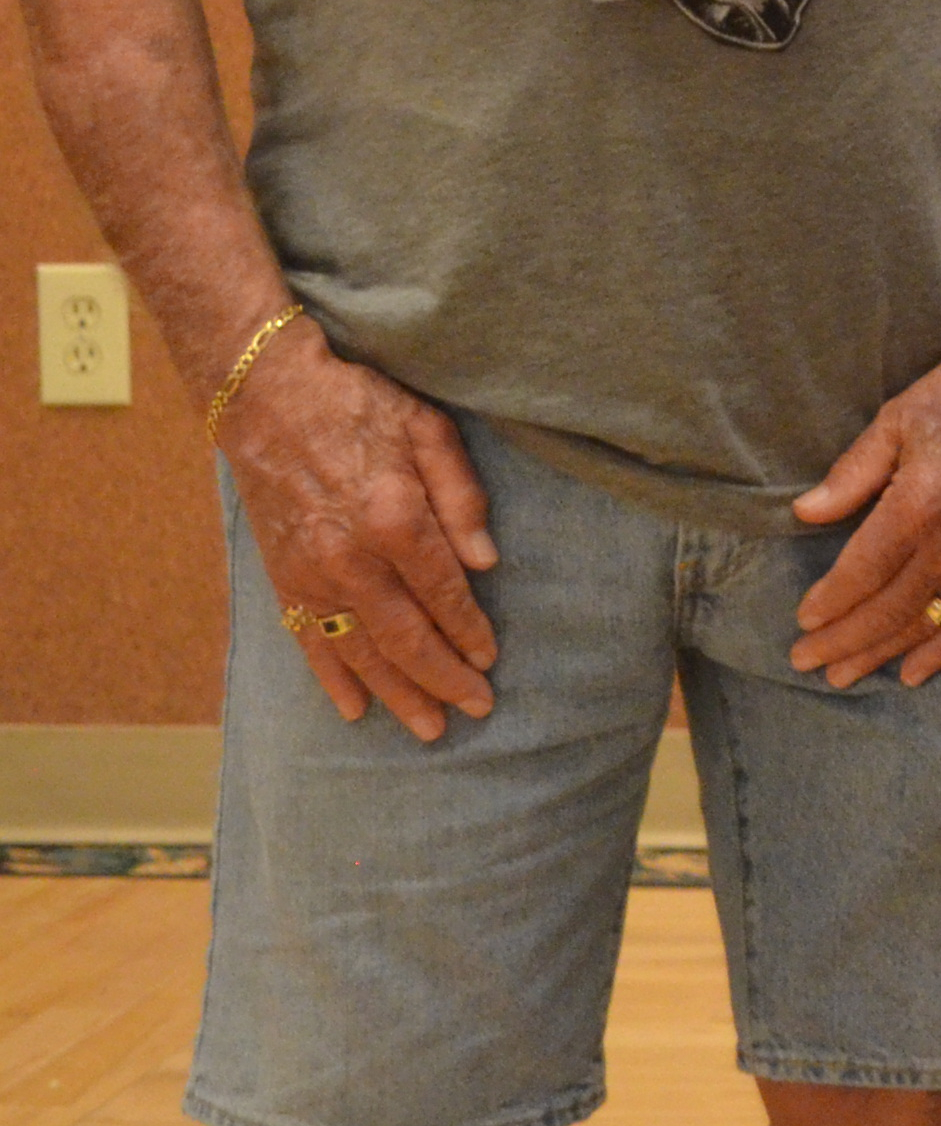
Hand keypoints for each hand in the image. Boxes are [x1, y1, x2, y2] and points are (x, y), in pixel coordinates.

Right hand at [221, 318, 501, 738]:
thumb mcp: (429, 429)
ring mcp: (311, 574)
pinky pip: (309, 642)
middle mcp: (350, 558)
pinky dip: (334, 680)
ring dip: (398, 694)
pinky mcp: (282, 580)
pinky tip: (356, 710)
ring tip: (429, 728)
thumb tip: (487, 561)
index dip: (471, 630)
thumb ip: (461, 498)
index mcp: (395, 519)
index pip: (445, 593)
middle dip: (444, 678)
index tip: (492, 659)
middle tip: (477, 709)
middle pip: (406, 636)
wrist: (264, 397)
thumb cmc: (358, 404)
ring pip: (360, 651)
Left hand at [788, 329, 940, 686]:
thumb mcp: (897, 419)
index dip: (827, 604)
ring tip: (843, 675)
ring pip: (924, 624)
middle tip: (805, 660)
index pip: (859, 575)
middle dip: (841, 641)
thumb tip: (806, 513)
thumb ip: (851, 473)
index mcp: (918, 507)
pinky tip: (913, 672)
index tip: (801, 621)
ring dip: (880, 653)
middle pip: (886, 611)